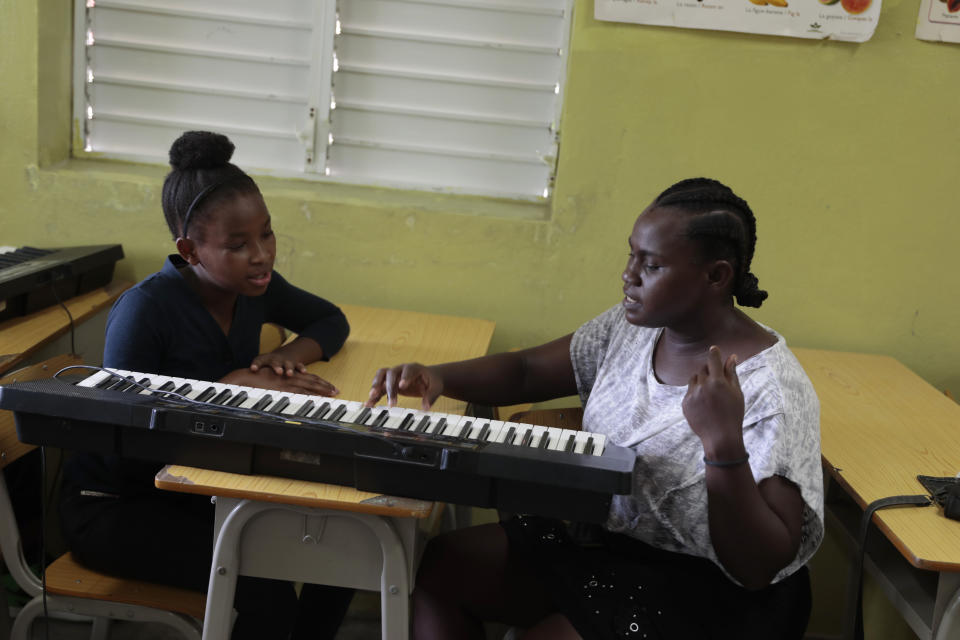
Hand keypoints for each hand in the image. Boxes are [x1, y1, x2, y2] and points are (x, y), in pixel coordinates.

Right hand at [222, 367, 338, 396]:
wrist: (247, 376)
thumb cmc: (259, 380)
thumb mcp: (275, 380)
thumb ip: (285, 385)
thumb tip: (294, 393)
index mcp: (291, 375)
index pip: (311, 378)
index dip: (322, 383)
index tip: (332, 388)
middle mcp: (292, 378)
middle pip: (313, 382)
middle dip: (326, 386)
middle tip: (337, 391)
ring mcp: (288, 384)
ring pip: (308, 387)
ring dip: (321, 390)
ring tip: (332, 394)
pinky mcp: (282, 390)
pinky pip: (297, 393)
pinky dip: (307, 396)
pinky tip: (315, 400)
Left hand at [250, 351, 307, 377]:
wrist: (284, 355)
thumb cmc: (268, 365)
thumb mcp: (259, 367)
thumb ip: (249, 376)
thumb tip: (234, 386)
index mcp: (264, 360)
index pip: (259, 360)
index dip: (256, 364)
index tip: (253, 369)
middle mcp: (275, 360)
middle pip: (275, 362)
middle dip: (276, 367)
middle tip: (278, 372)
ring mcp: (285, 361)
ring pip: (288, 364)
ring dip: (289, 368)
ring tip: (290, 374)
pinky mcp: (295, 363)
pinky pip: (299, 365)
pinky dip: (301, 368)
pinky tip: (304, 372)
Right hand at [365, 363, 442, 410]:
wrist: (428, 378)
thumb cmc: (432, 381)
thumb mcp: (436, 387)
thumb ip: (431, 396)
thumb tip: (426, 407)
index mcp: (414, 368)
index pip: (408, 370)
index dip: (404, 377)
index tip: (402, 386)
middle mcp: (401, 369)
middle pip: (391, 373)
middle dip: (390, 387)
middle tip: (391, 401)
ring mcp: (394, 376)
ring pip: (381, 377)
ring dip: (376, 386)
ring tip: (372, 397)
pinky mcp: (389, 384)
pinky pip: (379, 388)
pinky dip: (374, 396)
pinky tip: (369, 404)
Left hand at [681, 346, 745, 456]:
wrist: (720, 437)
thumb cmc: (733, 414)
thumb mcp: (736, 393)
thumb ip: (731, 373)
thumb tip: (731, 357)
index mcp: (718, 382)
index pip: (713, 359)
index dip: (714, 353)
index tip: (714, 349)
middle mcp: (703, 386)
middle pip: (702, 369)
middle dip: (709, 371)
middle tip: (717, 380)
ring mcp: (692, 395)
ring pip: (694, 379)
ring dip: (701, 380)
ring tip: (710, 392)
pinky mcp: (685, 403)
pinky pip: (689, 391)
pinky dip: (695, 393)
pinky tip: (704, 403)